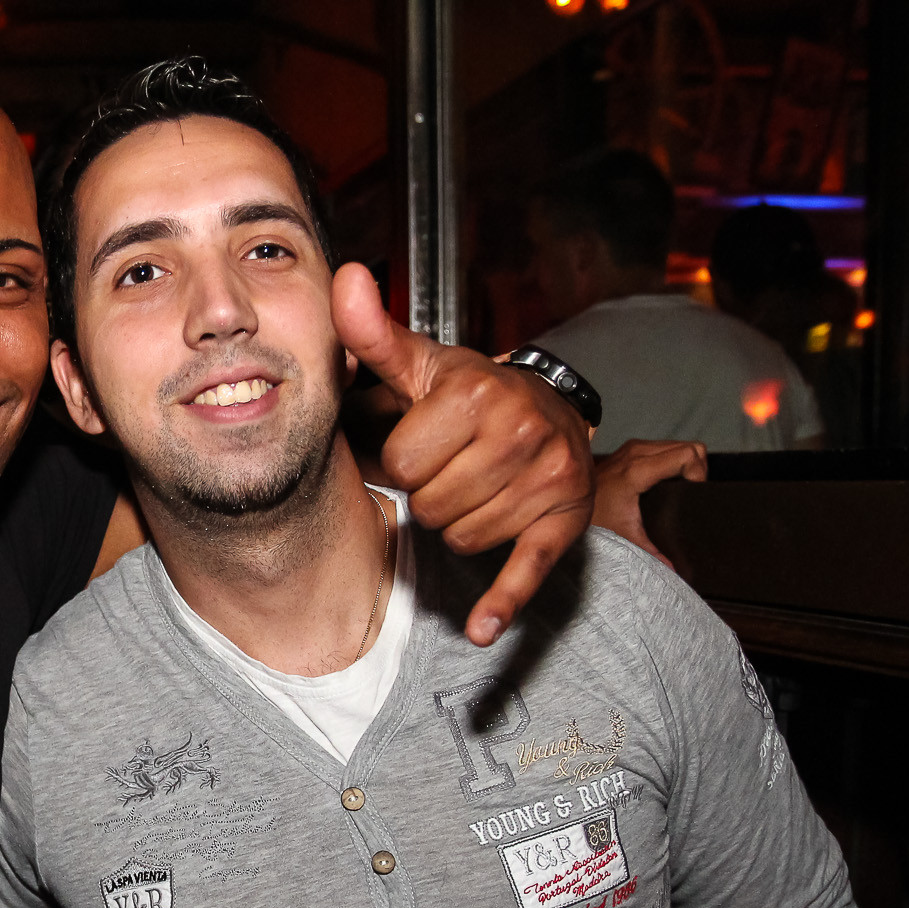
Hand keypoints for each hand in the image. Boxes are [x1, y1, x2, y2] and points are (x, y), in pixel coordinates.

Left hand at [331, 263, 593, 646]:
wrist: (552, 413)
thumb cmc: (473, 396)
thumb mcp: (424, 365)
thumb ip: (375, 334)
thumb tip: (343, 278)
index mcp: (477, 393)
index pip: (399, 463)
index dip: (403, 460)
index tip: (427, 443)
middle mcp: (521, 431)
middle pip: (428, 505)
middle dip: (430, 494)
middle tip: (455, 468)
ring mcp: (549, 480)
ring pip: (460, 538)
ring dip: (458, 523)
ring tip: (479, 488)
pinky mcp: (565, 524)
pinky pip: (524, 572)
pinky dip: (501, 603)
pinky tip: (481, 629)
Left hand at [594, 438, 706, 566]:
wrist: (566, 504)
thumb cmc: (593, 520)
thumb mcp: (625, 538)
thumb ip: (652, 554)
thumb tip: (675, 571)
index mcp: (637, 470)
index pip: (688, 455)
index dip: (700, 474)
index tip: (695, 495)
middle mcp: (637, 452)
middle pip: (691, 448)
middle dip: (698, 470)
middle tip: (692, 495)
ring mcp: (634, 448)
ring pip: (682, 445)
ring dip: (688, 464)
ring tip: (683, 489)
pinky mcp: (633, 449)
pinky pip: (668, 447)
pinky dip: (676, 461)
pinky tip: (669, 481)